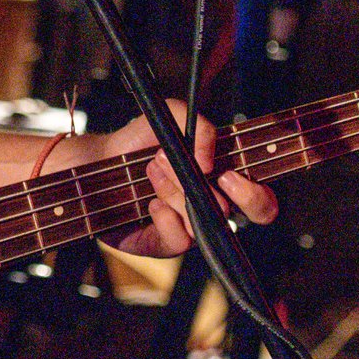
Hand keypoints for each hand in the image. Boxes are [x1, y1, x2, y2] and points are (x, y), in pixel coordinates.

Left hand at [89, 102, 276, 258]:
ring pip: (205, 222)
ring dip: (179, 192)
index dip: (256, 193)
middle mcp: (210, 205)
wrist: (97, 159)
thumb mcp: (170, 116)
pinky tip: (151, 202)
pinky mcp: (162, 243)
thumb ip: (199, 125)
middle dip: (231, 196)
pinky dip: (166, 218)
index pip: (261, 197)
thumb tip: (209, 161)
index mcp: (221, 178)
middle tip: (201, 173)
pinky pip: (179, 241)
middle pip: (250, 217)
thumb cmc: (138, 141)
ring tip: (153, 169)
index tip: (229, 174)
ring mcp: (188, 226)